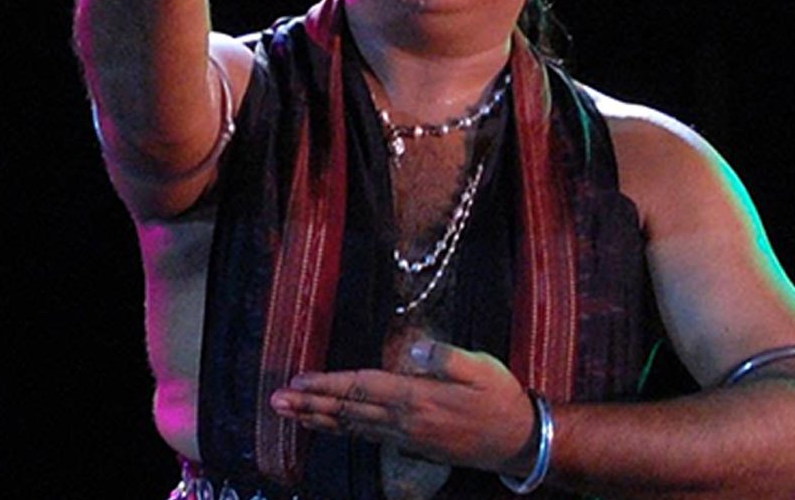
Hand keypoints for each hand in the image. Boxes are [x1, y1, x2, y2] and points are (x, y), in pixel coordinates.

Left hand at [269, 339, 536, 473]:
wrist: (520, 440)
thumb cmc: (501, 397)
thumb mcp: (481, 368)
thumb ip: (445, 357)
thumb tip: (411, 347)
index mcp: (417, 397)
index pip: (361, 387)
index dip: (327, 384)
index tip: (298, 380)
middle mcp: (405, 421)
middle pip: (347, 412)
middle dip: (309, 405)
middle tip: (275, 402)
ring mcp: (407, 437)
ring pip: (352, 428)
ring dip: (318, 420)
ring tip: (290, 415)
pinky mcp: (413, 446)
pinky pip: (367, 438)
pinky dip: (342, 432)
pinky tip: (329, 428)